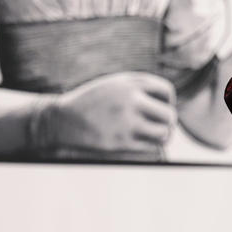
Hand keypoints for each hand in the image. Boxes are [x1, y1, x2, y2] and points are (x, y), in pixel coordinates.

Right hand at [42, 72, 175, 155]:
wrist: (62, 120)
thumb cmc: (92, 102)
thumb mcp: (114, 85)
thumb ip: (139, 88)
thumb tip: (170, 103)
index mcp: (129, 83)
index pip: (166, 92)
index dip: (168, 101)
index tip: (160, 107)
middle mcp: (130, 100)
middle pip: (169, 114)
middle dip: (168, 121)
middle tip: (161, 125)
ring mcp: (126, 122)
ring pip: (164, 133)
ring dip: (164, 135)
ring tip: (157, 135)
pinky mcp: (121, 142)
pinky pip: (151, 147)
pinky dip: (152, 146)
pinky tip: (145, 143)